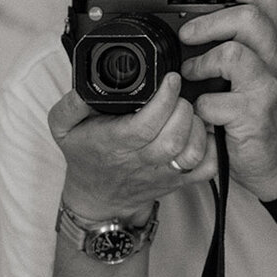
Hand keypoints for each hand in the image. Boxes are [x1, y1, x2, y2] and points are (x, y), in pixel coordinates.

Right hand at [47, 71, 216, 221]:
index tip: (170, 79)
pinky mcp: (180, 180)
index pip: (146, 124)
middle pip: (174, 136)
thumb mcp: (63, 128)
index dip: (164, 99)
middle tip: (179, 95)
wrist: (98, 197)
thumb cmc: (86, 157)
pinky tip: (201, 132)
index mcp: (116, 144)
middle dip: (183, 108)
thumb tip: (83, 88)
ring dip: (198, 126)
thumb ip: (70, 104)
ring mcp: (164, 172)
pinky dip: (213, 147)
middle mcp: (142, 161)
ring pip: (193, 151)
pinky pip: (208, 166)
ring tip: (188, 112)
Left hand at [178, 0, 276, 200]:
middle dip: (208, 22)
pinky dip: (200, 105)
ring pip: (234, 54)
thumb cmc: (261, 115)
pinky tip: (200, 112)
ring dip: (201, 62)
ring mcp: (270, 87)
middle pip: (248, 18)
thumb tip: (193, 26)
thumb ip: (240, 47)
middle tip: (186, 36)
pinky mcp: (256, 115)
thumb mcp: (259, 73)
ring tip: (190, 74)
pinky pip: (217, 100)